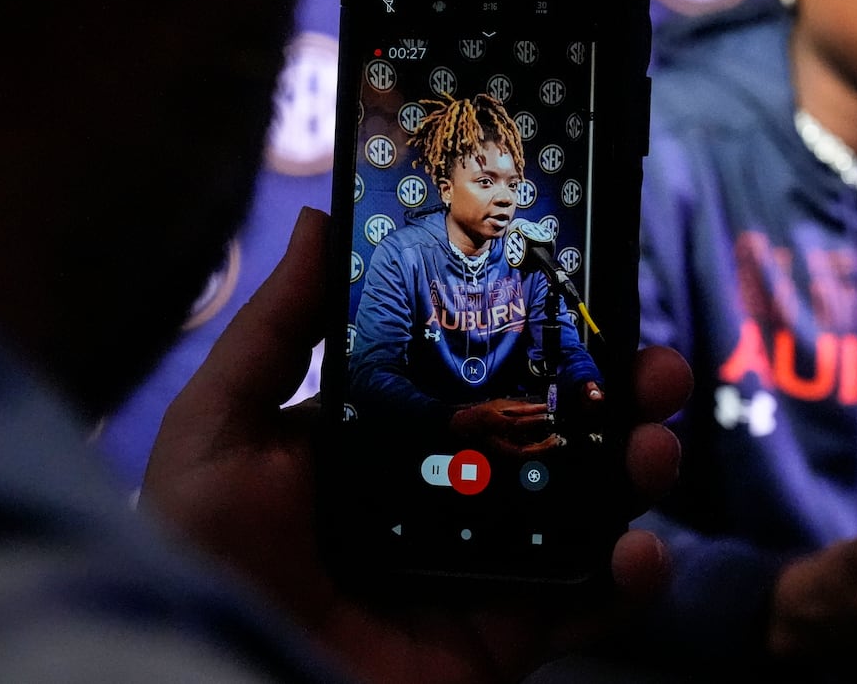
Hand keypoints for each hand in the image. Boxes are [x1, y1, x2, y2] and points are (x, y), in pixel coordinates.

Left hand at [141, 207, 692, 683]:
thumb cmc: (203, 557)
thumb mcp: (219, 430)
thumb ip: (274, 330)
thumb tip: (321, 221)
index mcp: (387, 431)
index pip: (481, 363)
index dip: (538, 326)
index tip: (584, 286)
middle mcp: (446, 487)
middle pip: (553, 425)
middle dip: (616, 390)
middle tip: (652, 368)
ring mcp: (482, 561)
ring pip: (588, 502)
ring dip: (639, 466)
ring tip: (654, 447)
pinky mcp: (505, 634)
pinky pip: (588, 605)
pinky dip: (634, 576)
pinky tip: (640, 549)